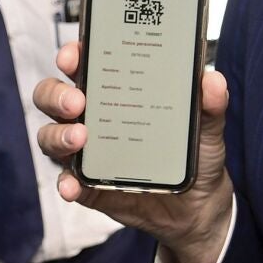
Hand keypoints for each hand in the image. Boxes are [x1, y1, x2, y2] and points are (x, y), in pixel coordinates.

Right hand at [33, 41, 233, 262]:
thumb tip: (212, 80)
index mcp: (115, 91)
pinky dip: (65, 183)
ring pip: (51, 136)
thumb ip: (211, 105)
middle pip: (53, 96)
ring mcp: (87, 152)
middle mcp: (93, 117)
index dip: (71, 55)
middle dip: (56, 94)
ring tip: (79, 139)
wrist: (197, 206)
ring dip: (58, 135)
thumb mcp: (207, 128)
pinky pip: (67, 181)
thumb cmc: (194, 154)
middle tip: (78, 101)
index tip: (73, 55)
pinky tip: (72, 186)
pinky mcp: (88, 185)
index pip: (82, 65)